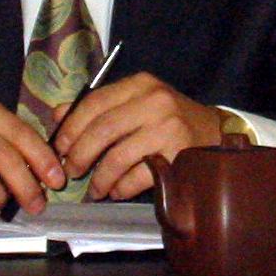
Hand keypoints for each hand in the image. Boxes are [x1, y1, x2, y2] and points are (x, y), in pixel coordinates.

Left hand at [52, 72, 221, 200]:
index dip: (72, 127)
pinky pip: (139, 176)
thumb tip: (58, 115)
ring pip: (118, 156)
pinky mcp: (177, 155)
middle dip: (81, 155)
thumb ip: (99, 106)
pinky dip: (122, 188)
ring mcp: (168, 128)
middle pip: (103, 129)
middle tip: (71, 172)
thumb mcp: (137, 102)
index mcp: (140, 84)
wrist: (217, 134)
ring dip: (100, 178)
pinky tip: (116, 191)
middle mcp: (154, 101)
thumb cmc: (169, 118)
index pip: (95, 102)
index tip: (60, 147)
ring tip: (94, 190)